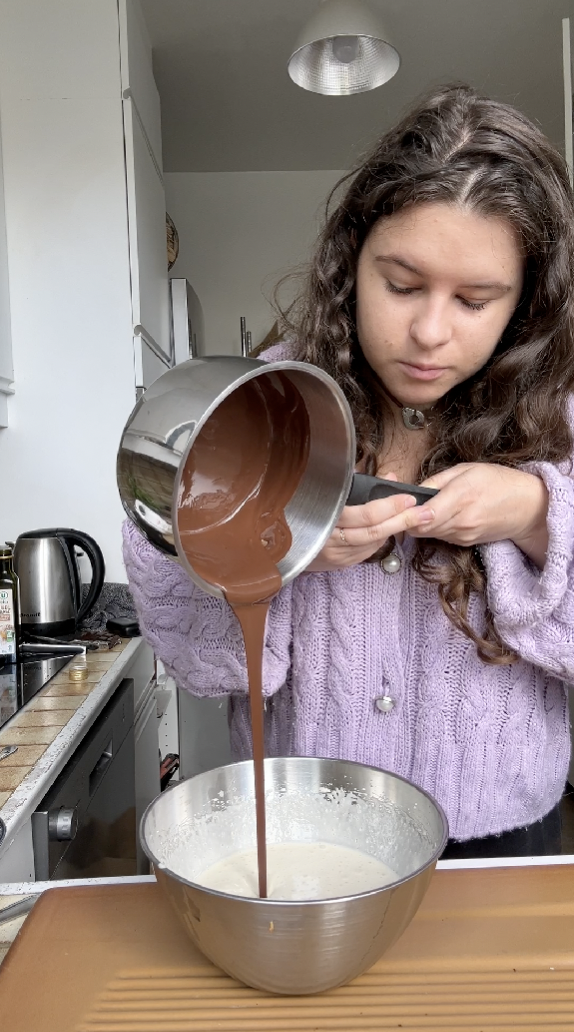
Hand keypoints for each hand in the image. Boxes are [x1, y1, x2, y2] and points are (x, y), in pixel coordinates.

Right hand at [306, 472, 425, 572]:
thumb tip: (390, 476)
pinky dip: (381, 539)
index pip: (364, 515)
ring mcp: (335, 555)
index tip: (408, 497)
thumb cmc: (301, 509)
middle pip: (373, 531)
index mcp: (323, 518)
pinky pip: (366, 551)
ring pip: (372, 543)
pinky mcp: (340, 564)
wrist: (279, 541)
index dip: (388, 506)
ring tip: (417, 518)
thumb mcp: (325, 490)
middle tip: (425, 511)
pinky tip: (391, 529)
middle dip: (402, 520)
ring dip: (396, 530)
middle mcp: (329, 541)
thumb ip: (358, 484)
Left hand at [405, 462, 548, 564]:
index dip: (406, 513)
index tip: (396, 507)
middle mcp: (462, 520)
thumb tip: (412, 491)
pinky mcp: (465, 543)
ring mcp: (464, 534)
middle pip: (421, 527)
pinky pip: (439, 536)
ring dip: (418, 524)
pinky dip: (432, 528)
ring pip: (427, 534)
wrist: (527, 507)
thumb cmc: (498, 482)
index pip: (425, 514)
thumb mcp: (466, 470)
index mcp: (462, 496)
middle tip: (397, 507)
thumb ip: (436, 480)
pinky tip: (436, 516)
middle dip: (406, 519)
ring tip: (416, 509)